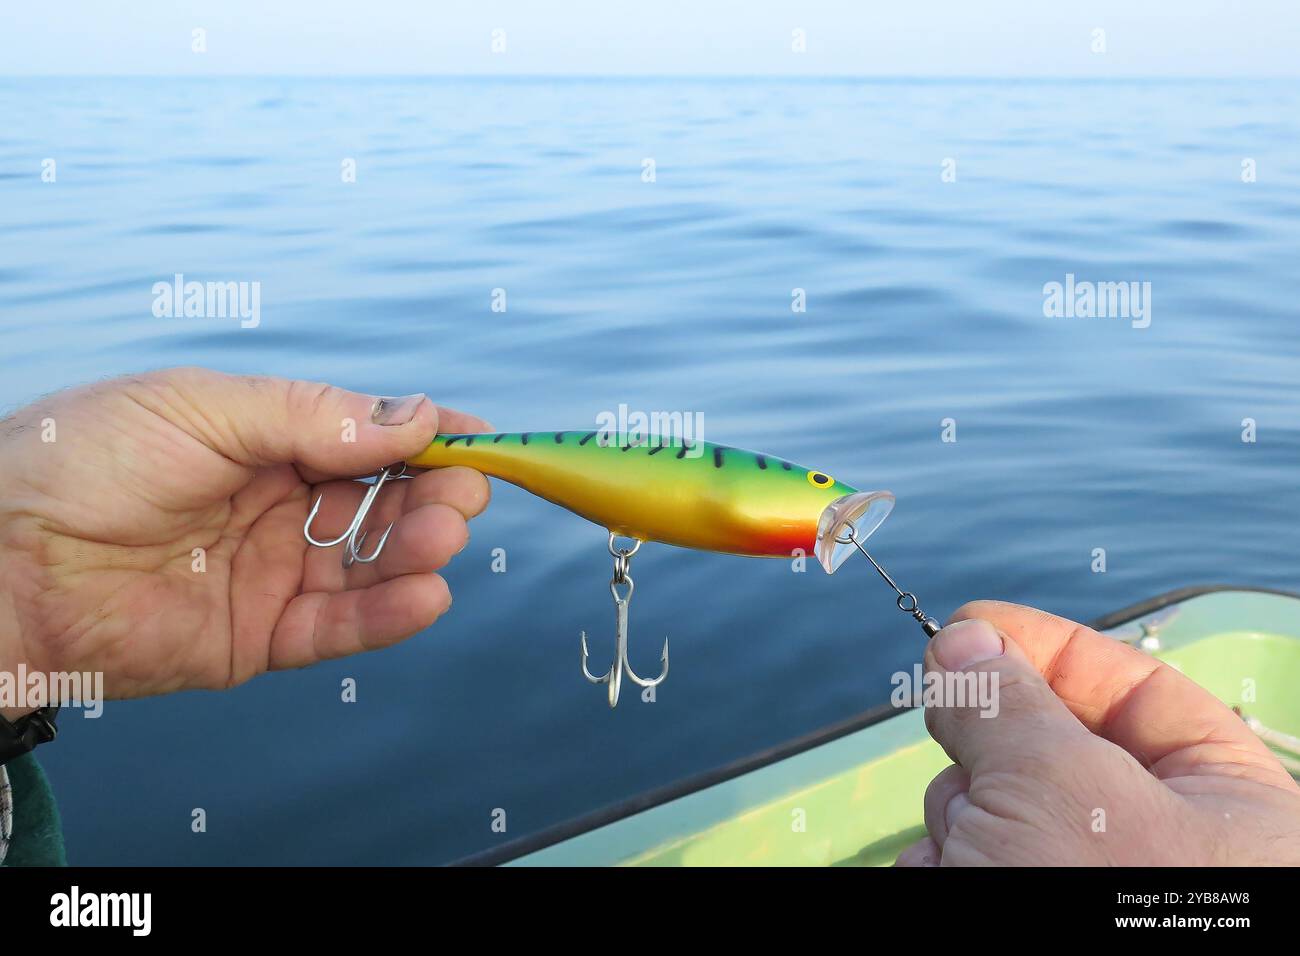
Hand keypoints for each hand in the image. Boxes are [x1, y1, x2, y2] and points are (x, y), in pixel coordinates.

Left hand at [0, 367, 489, 713]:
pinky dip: (387, 617)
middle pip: (381, 502)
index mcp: (267, 440)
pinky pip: (338, 630)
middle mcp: (279, 506)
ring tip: (443, 536)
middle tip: (464, 491)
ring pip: (370, 567)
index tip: (481, 438)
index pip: (366, 438)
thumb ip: (311, 417)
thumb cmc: (85, 461)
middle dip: (431, 494)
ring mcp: (272, 574)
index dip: (425, 437)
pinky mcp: (258, 638)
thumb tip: (415, 416)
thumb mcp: (204, 409)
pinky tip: (424, 594)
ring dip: (416, 551)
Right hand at [896, 601, 1299, 865]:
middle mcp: (1161, 855)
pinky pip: (964, 864)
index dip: (1049, 649)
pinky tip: (946, 884)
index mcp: (1231, 811)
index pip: (1139, 692)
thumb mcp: (1057, 788)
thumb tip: (965, 643)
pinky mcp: (1018, 905)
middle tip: (962, 751)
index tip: (967, 627)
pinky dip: (941, 868)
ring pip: (991, 810)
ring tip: (967, 860)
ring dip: (956, 822)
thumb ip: (1007, 702)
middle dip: (987, 753)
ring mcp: (1083, 890)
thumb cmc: (1109, 919)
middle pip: (1046, 748)